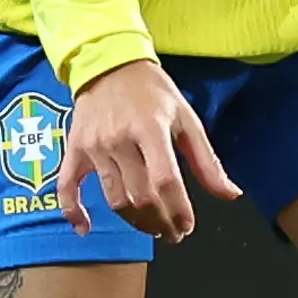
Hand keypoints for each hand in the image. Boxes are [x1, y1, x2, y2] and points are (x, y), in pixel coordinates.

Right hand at [65, 58, 235, 244]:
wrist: (109, 64)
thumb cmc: (152, 92)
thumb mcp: (186, 118)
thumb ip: (207, 161)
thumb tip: (230, 194)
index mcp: (150, 129)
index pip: (165, 181)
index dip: (178, 210)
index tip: (187, 225)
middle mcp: (119, 139)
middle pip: (140, 196)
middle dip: (160, 222)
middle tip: (173, 232)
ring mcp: (94, 146)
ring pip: (114, 198)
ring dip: (135, 221)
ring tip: (152, 227)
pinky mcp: (75, 149)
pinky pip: (67, 187)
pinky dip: (74, 211)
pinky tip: (86, 228)